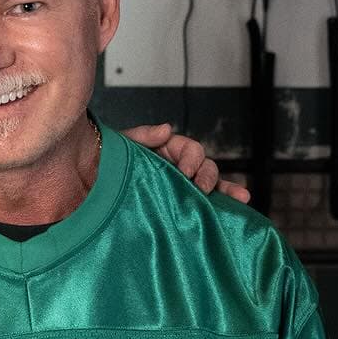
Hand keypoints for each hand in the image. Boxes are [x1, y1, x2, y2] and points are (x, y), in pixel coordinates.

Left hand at [122, 122, 250, 203]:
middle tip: (202, 189)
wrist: (97, 183)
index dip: (192, 159)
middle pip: (205, 168)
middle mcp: (181, 167)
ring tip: (240, 198)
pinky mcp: (183, 204)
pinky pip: (207, 203)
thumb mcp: (124, 145)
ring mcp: (184, 186)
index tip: (186, 172)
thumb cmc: (111, 163)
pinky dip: (224, 205)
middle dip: (208, 177)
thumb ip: (143, 135)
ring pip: (212, 185)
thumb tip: (167, 129)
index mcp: (170, 150)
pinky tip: (239, 209)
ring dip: (227, 190)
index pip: (191, 150)